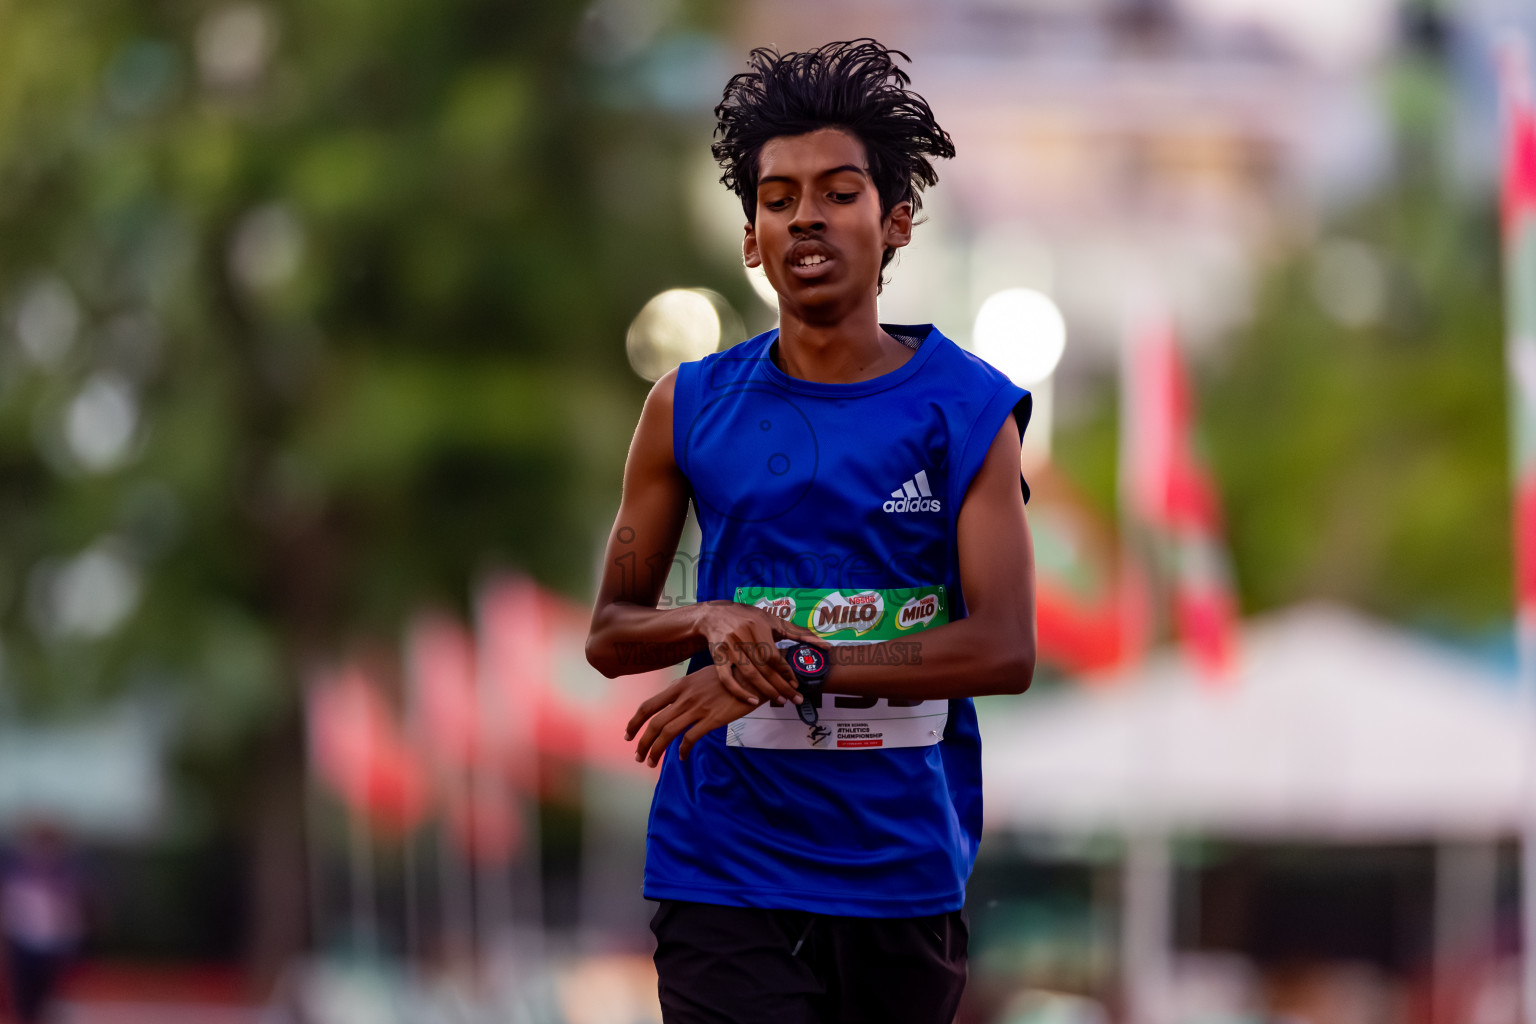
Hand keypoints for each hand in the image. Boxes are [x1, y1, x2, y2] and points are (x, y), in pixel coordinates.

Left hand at [626, 666, 756, 765]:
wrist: (753, 674)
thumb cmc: (729, 676)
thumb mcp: (701, 677)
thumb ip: (686, 690)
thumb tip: (675, 703)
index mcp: (679, 686)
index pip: (648, 706)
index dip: (634, 722)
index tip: (628, 734)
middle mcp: (684, 697)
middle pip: (654, 723)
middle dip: (642, 743)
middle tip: (638, 757)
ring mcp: (698, 708)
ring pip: (667, 733)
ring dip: (656, 751)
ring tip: (652, 763)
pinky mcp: (713, 719)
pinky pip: (691, 738)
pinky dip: (683, 751)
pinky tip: (682, 757)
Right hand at [697, 600, 829, 706]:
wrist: (714, 615)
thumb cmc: (748, 617)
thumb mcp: (772, 620)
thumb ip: (798, 632)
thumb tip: (825, 644)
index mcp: (758, 626)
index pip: (774, 655)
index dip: (785, 671)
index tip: (796, 684)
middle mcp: (743, 636)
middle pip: (764, 667)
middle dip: (781, 686)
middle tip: (795, 699)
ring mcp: (729, 647)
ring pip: (749, 674)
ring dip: (766, 691)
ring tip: (780, 701)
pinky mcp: (717, 657)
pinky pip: (726, 679)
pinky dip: (739, 691)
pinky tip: (753, 701)